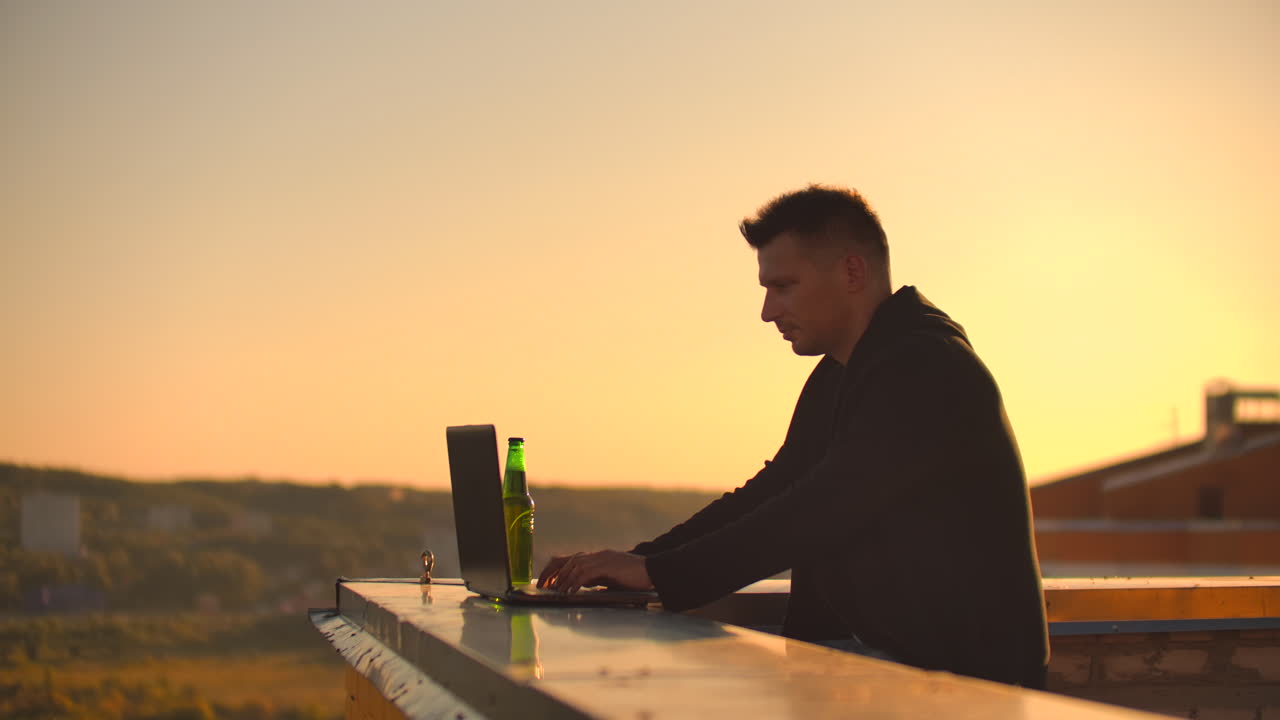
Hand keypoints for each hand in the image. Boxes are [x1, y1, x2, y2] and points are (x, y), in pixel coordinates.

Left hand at [537, 550, 652, 593]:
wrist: (653, 571)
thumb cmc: (634, 578)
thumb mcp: (611, 578)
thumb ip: (596, 579)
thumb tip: (581, 585)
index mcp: (598, 557)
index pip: (571, 559)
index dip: (556, 570)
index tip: (546, 582)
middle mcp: (598, 555)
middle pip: (568, 560)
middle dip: (553, 574)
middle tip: (544, 587)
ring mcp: (603, 558)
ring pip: (575, 565)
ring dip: (563, 579)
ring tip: (557, 591)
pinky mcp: (608, 565)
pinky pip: (586, 573)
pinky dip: (576, 582)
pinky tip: (571, 592)